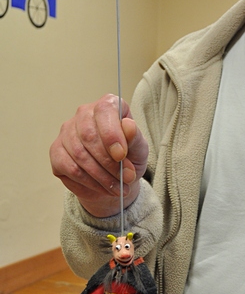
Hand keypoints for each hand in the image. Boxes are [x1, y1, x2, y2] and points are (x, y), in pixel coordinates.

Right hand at [50, 94, 148, 216]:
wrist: (116, 177)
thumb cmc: (129, 157)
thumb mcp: (139, 148)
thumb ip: (135, 137)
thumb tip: (128, 126)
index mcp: (107, 105)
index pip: (104, 111)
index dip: (112, 134)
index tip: (121, 155)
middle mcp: (84, 113)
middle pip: (89, 135)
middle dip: (109, 162)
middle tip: (125, 178)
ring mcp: (67, 131)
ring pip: (79, 155)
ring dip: (101, 176)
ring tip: (118, 188)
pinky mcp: (56, 151)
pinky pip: (70, 168)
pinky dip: (89, 182)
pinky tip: (102, 188)